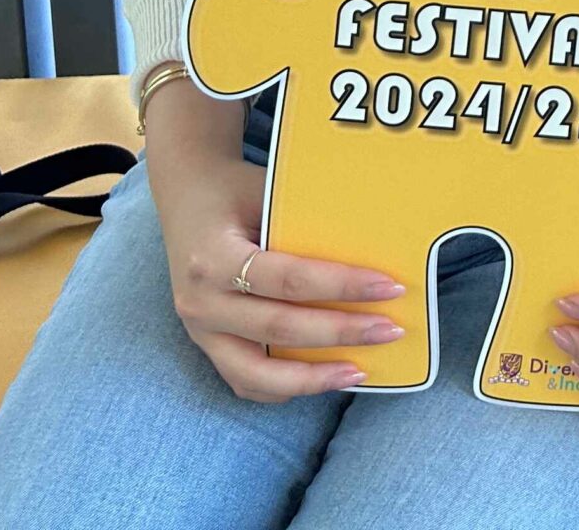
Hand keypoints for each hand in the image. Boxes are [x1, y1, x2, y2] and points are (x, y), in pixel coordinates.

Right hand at [151, 149, 405, 402]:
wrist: (188, 198)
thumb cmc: (237, 192)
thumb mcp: (267, 194)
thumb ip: (307, 223)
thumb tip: (378, 247)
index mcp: (213, 258)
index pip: (289, 279)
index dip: (342, 286)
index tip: (390, 286)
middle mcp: (201, 301)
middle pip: (279, 329)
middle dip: (341, 333)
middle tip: (390, 329)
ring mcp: (199, 331)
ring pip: (257, 374)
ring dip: (314, 377)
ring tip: (361, 370)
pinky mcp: (206, 346)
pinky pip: (245, 382)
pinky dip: (285, 386)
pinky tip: (322, 379)